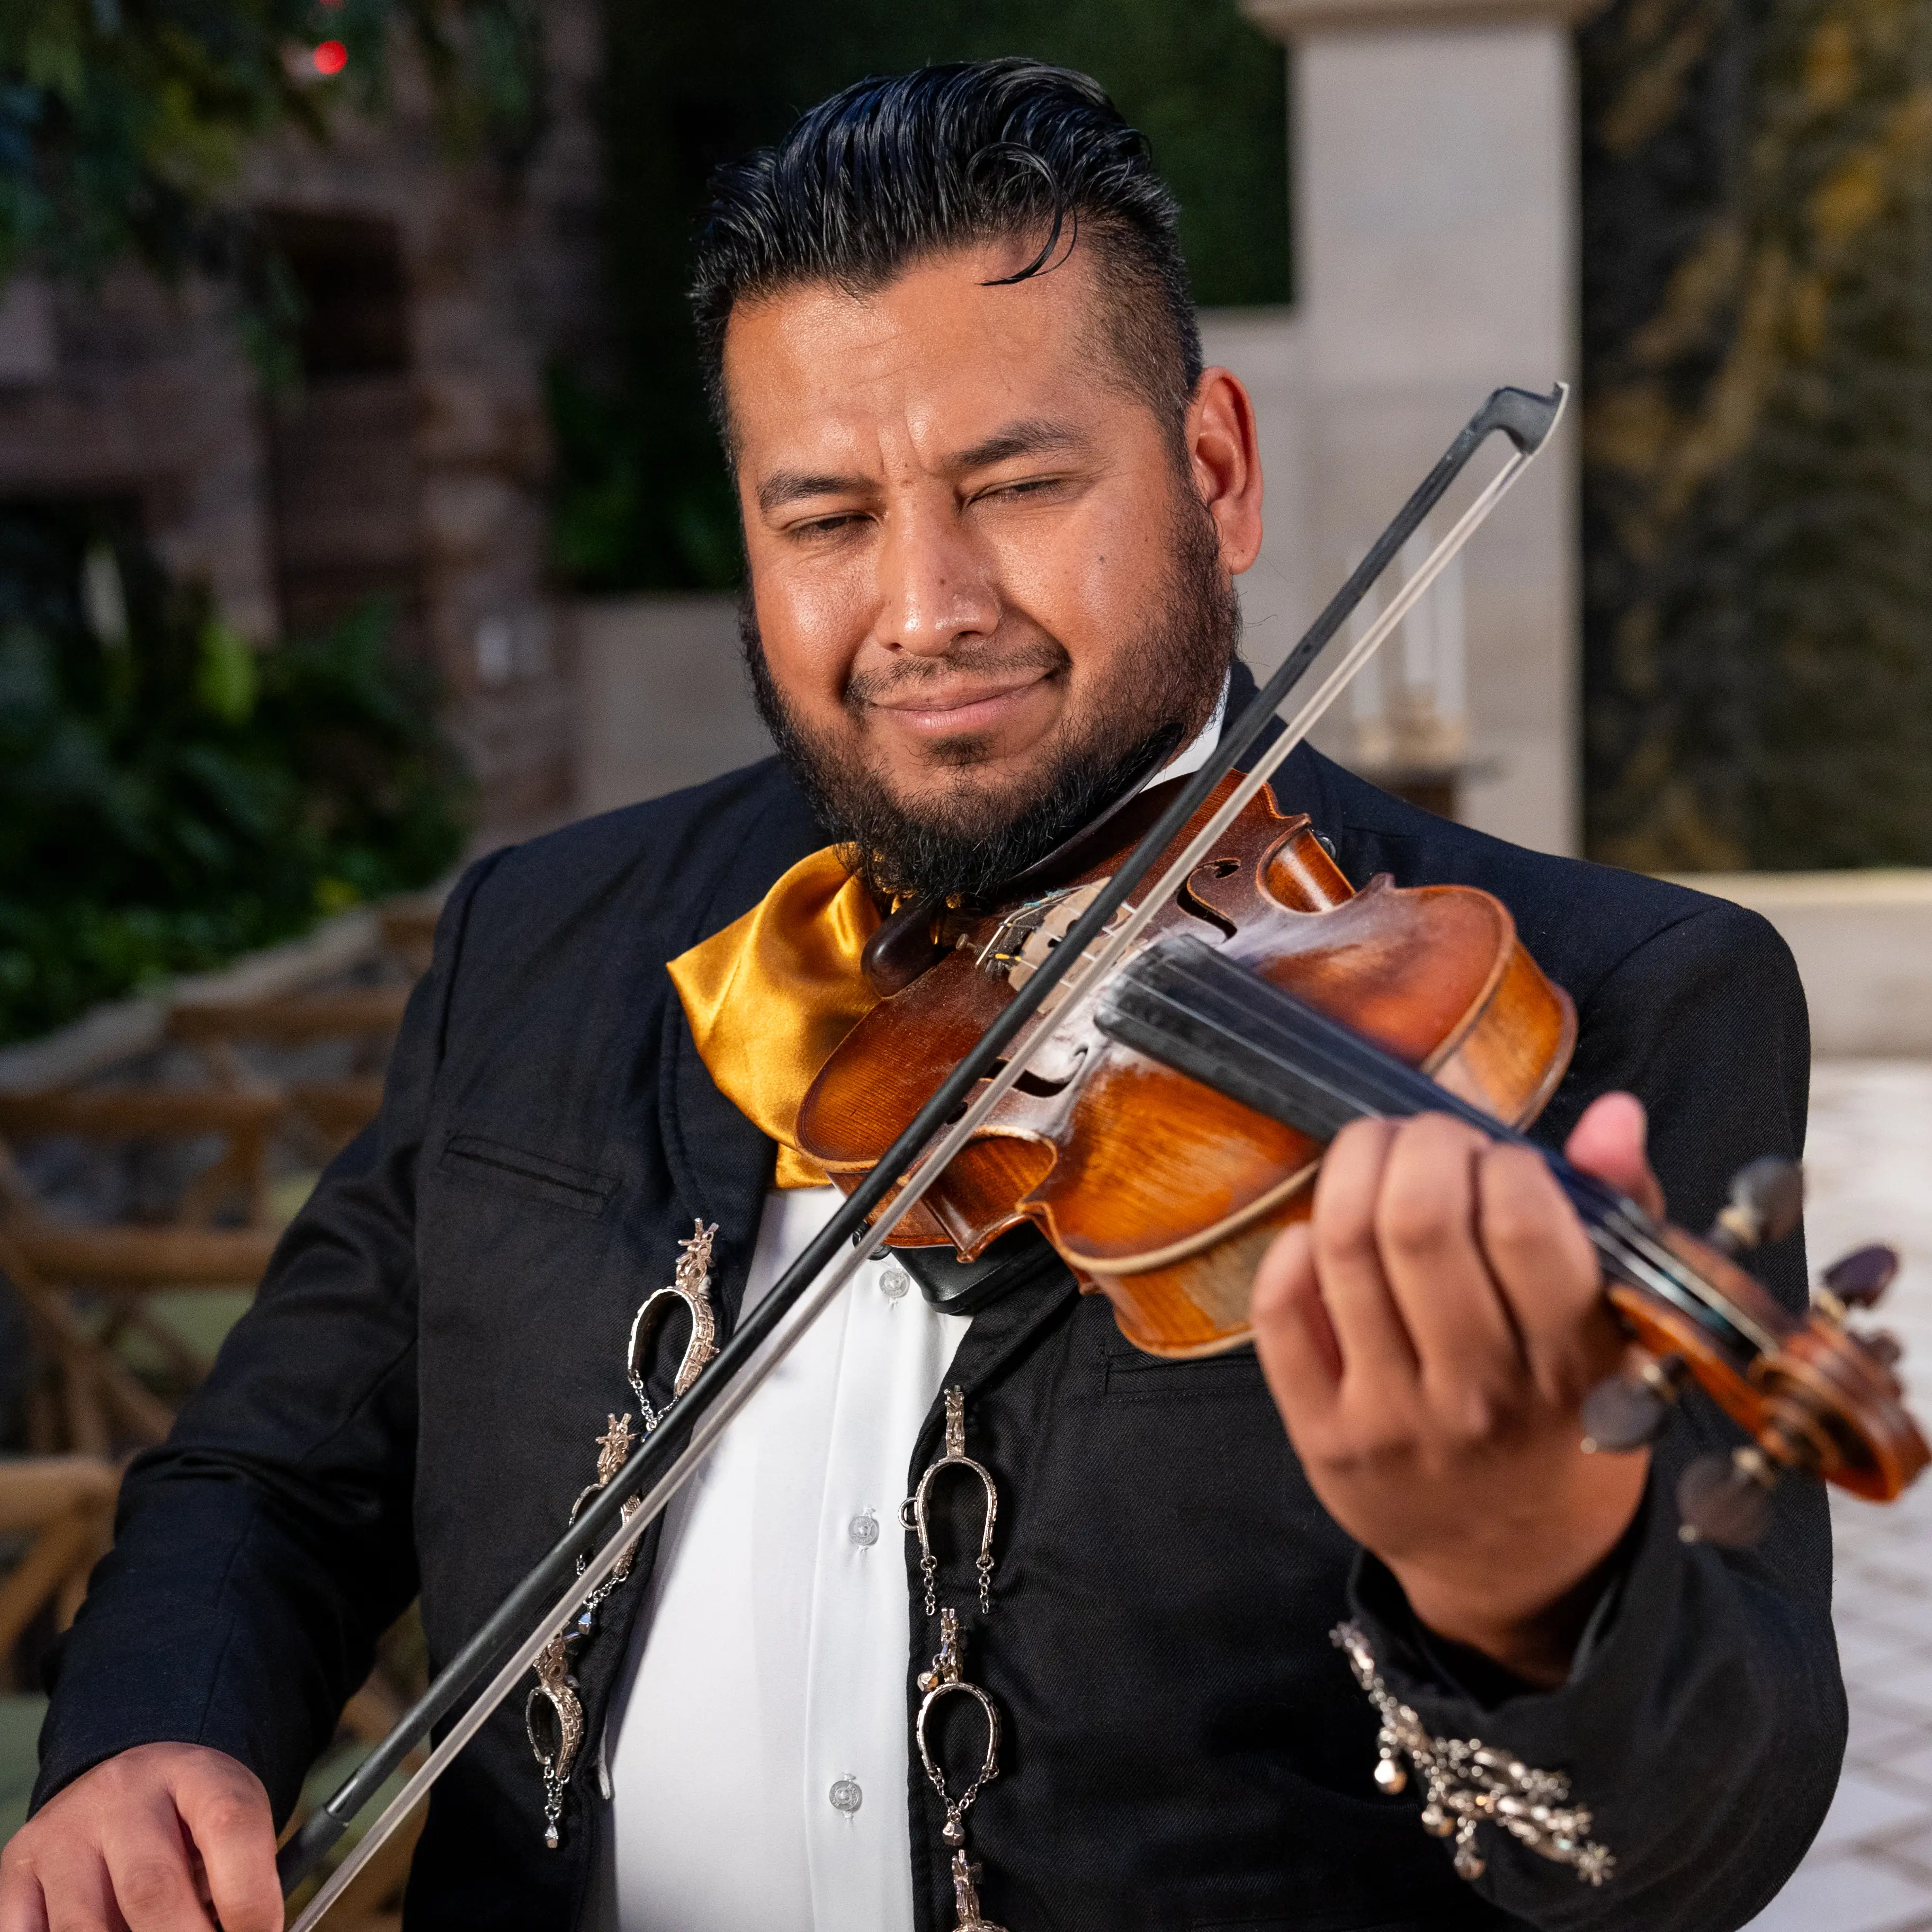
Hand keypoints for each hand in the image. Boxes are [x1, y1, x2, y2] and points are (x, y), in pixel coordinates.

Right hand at [0, 1743, 280, 1931]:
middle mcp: (123, 1793)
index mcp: (195, 1773)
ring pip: (85, 1929)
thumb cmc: (191, 1819)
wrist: (127, 1786)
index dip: (250, 1898)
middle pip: (152, 1888)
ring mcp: (64, 1832)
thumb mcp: (231, 1826)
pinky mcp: (18, 1870)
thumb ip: (238, 1878)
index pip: (230, 1826)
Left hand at [1251, 1092, 1660, 1685]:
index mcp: (1570, 1367)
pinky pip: (1280, 1312)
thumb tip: (1612, 1113)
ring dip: (1352, 1170)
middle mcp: (1478, 1396)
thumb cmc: (1567, 1420)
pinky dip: (1293, 1247)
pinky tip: (1324, 1235)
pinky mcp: (1320, 1436)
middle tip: (1429, 1139)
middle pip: (1419, 1222)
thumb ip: (1621, 1215)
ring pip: (1343, 1250)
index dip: (1502, 1161)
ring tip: (1376, 1157)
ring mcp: (1392, 1419)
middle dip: (1419, 1145)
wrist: (1513, 1563)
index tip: (1501, 1159)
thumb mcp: (1623, 1333)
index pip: (1522, 1226)